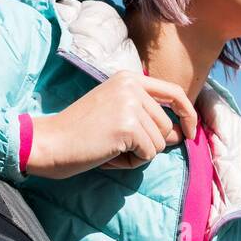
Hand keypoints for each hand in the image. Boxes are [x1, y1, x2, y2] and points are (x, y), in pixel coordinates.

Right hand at [25, 70, 197, 179]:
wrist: (50, 143)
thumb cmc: (80, 133)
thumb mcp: (116, 113)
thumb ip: (148, 118)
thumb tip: (182, 134)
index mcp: (129, 78)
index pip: (174, 92)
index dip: (188, 113)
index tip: (190, 131)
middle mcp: (132, 86)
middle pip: (166, 126)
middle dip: (147, 144)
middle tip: (115, 144)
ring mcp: (130, 105)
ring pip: (160, 143)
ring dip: (138, 154)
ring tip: (109, 148)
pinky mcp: (128, 126)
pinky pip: (149, 154)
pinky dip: (131, 162)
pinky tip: (108, 155)